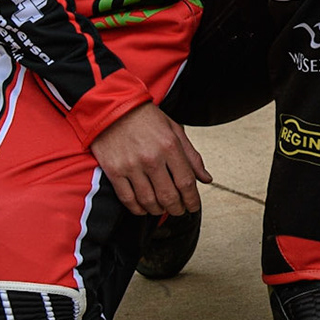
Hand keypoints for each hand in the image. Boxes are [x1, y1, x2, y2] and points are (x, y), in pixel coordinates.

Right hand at [91, 103, 211, 215]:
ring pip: (148, 200)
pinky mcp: (114, 171)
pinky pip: (127, 199)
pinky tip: (144, 209)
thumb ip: (192, 156)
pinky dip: (137, 209)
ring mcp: (131, 166)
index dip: (192, 200)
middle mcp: (151, 158)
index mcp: (170, 146)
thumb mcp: (175, 130)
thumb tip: (206, 179)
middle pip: (169, 196)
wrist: (113, 109)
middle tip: (179, 211)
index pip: (186, 182)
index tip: (193, 207)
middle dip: (177, 208)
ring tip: (162, 209)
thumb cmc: (147, 119)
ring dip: (158, 210)